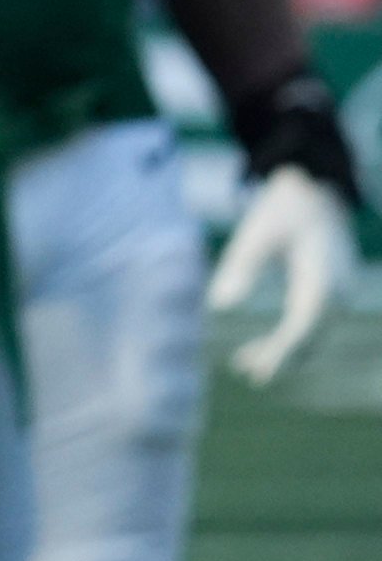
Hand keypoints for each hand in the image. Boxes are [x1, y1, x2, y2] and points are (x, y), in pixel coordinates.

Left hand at [208, 164, 360, 385]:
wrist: (315, 188)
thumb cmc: (282, 209)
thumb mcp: (256, 233)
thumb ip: (240, 267)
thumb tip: (218, 305)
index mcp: (322, 280)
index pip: (302, 327)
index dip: (281, 353)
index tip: (258, 372)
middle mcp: (339, 293)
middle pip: (311, 338)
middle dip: (281, 359)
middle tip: (246, 371)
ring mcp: (341, 295)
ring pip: (314, 335)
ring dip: (285, 352)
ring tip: (244, 362)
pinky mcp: (334, 294)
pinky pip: (315, 325)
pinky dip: (293, 339)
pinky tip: (265, 345)